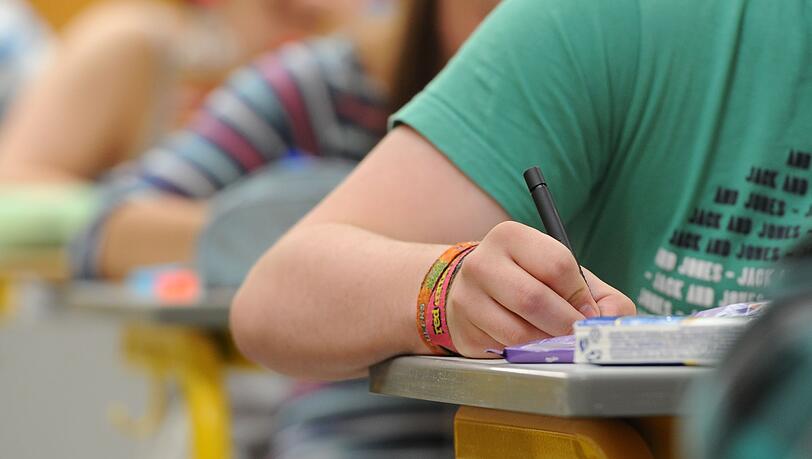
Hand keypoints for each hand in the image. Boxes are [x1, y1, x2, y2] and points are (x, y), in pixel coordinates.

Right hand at [446, 221, 634, 357]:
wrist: (476, 291)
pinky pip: (504, 352)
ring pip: (518, 333)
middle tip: (578, 335)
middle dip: (565, 325)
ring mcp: (467, 299)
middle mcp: (482, 263)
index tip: (587, 311)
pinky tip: (528, 345)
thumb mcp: (565, 276)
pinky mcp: (464, 331)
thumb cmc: (529, 280)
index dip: (580, 295)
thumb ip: (601, 296)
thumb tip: (611, 323)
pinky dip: (526, 354)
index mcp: (510, 237)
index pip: (556, 264)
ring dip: (546, 344)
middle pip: (533, 299)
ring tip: (553, 339)